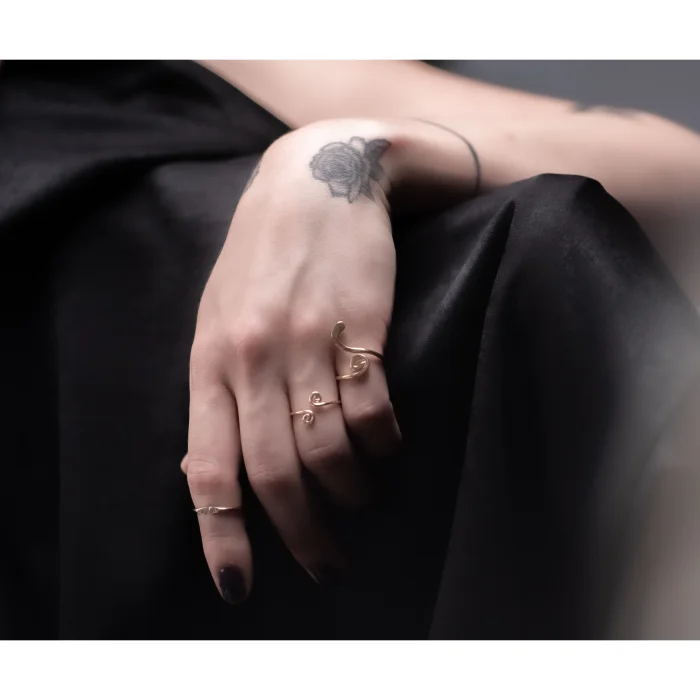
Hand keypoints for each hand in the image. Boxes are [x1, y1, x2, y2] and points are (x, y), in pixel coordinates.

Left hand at [183, 120, 401, 602]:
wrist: (317, 178)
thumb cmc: (266, 257)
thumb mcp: (221, 315)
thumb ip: (220, 386)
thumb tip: (222, 466)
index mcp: (211, 361)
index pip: (208, 469)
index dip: (221, 535)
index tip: (238, 585)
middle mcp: (254, 358)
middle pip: (275, 473)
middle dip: (302, 535)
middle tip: (327, 565)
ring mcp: (308, 341)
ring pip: (328, 450)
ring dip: (350, 493)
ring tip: (362, 503)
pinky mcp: (360, 326)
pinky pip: (372, 410)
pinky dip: (382, 445)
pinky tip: (387, 450)